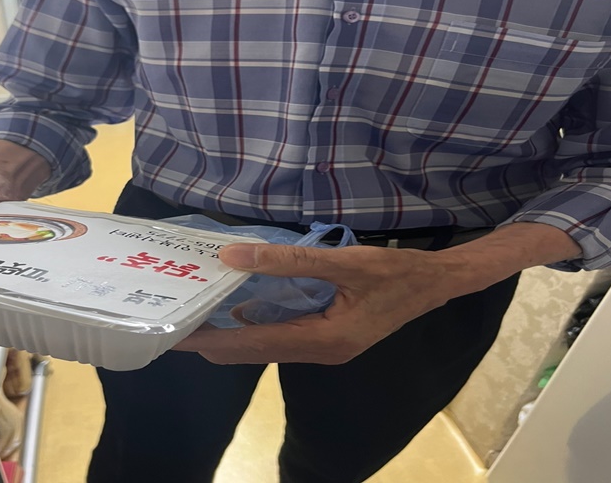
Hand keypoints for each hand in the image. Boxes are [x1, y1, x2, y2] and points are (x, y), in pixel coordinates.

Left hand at [174, 223, 581, 364]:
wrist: (438, 284)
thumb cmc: (396, 273)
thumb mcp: (344, 262)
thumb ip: (287, 261)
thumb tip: (232, 257)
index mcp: (322, 341)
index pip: (250, 344)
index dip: (209, 339)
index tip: (173, 333)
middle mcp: (317, 353)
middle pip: (250, 351)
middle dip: (212, 339)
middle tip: (175, 318)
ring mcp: (323, 348)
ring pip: (263, 345)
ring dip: (230, 332)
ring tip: (197, 309)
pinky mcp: (327, 338)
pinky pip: (280, 335)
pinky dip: (253, 324)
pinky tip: (236, 304)